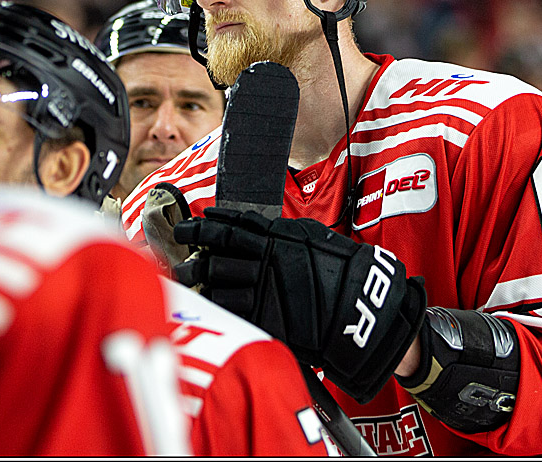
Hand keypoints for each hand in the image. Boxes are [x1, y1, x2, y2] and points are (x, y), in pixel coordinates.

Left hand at [173, 208, 425, 402]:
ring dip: (195, 276)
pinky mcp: (264, 318)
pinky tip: (201, 298)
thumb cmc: (341, 271)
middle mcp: (266, 261)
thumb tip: (249, 225)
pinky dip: (211, 302)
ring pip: (216, 279)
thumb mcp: (312, 238)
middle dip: (193, 248)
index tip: (191, 223)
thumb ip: (280, 232)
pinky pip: (228, 308)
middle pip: (217, 252)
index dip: (206, 224)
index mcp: (278, 238)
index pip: (231, 227)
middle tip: (179, 246)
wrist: (362, 308)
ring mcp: (263, 290)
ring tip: (182, 274)